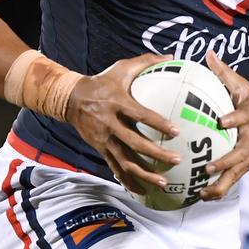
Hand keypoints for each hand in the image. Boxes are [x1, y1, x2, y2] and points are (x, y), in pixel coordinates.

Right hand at [65, 53, 180, 193]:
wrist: (72, 99)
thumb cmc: (103, 81)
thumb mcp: (121, 67)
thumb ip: (146, 61)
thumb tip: (171, 57)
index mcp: (117, 103)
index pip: (140, 115)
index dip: (157, 123)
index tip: (176, 131)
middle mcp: (110, 123)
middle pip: (134, 143)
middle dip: (155, 154)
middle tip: (176, 159)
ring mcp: (104, 139)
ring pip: (125, 161)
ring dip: (144, 173)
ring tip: (163, 181)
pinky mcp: (100, 149)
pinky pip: (115, 168)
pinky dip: (129, 180)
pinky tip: (144, 190)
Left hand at [199, 50, 248, 200]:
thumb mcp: (243, 86)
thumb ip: (224, 72)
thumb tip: (208, 52)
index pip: (242, 117)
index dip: (233, 119)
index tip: (221, 121)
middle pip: (240, 153)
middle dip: (225, 161)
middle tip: (207, 167)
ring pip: (237, 172)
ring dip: (221, 183)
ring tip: (202, 192)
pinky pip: (234, 179)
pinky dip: (220, 189)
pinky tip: (202, 196)